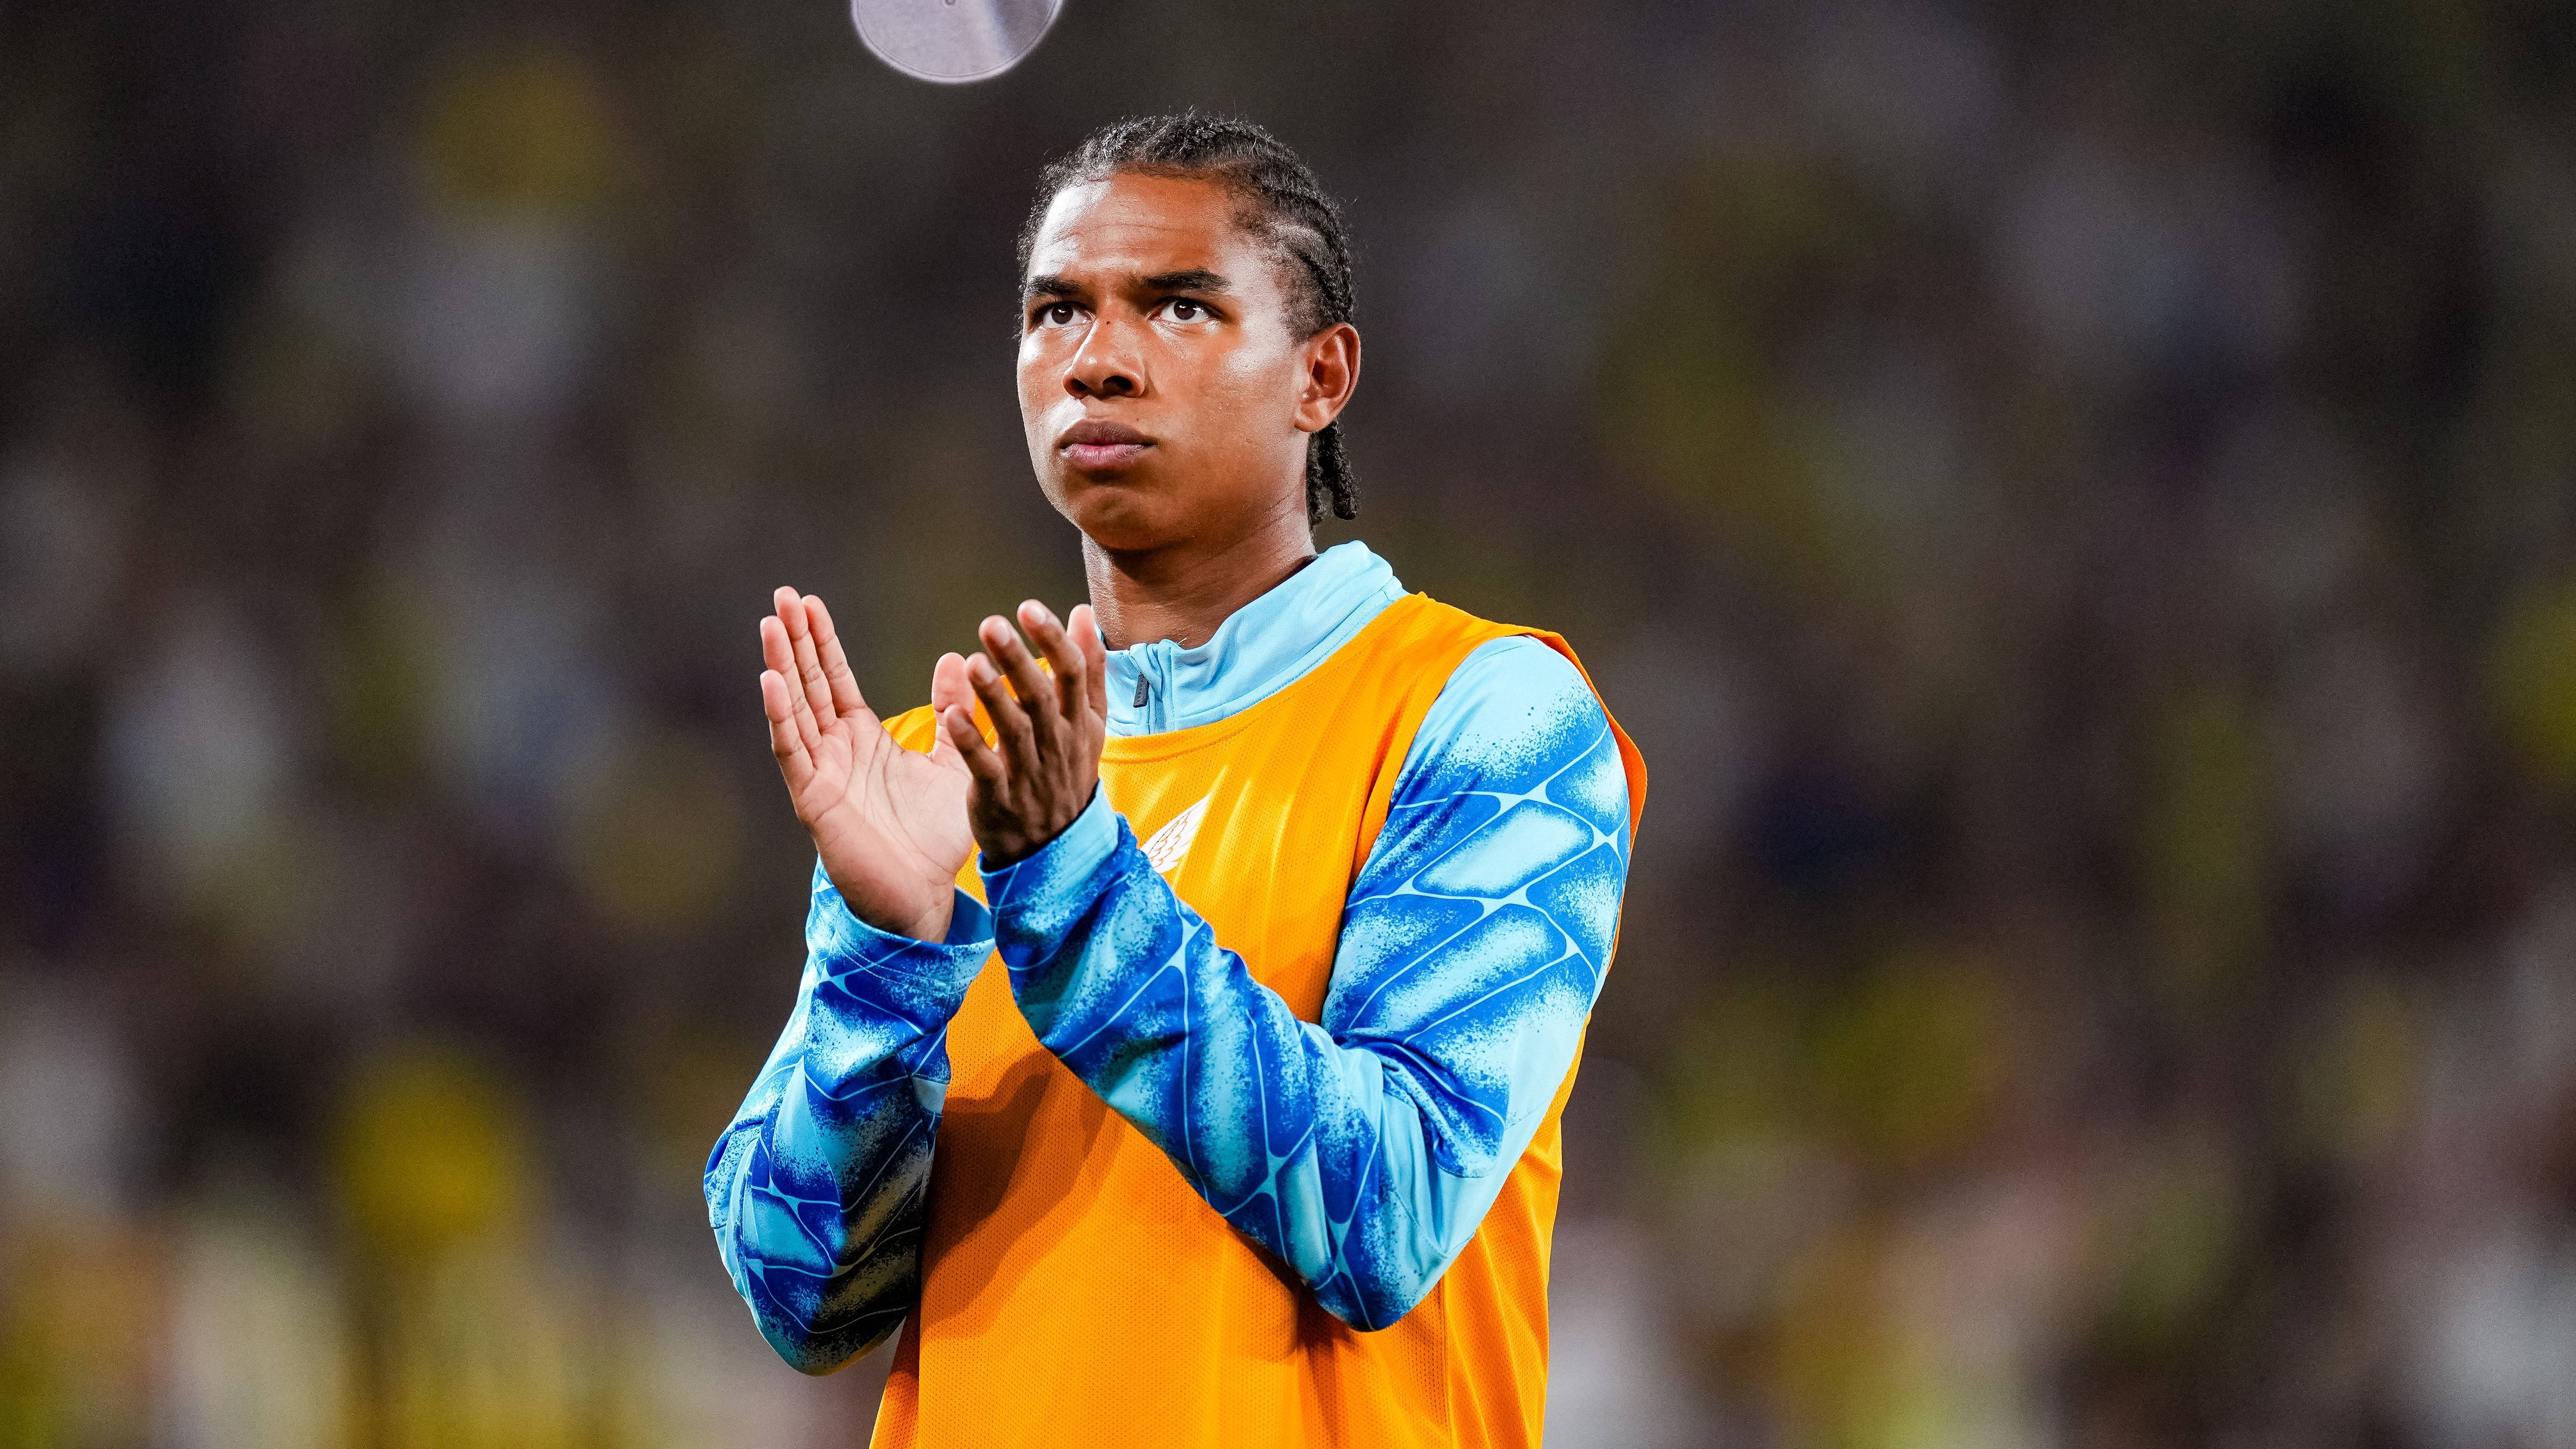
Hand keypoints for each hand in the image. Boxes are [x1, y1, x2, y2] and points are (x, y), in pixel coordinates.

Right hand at [759, 588, 973, 940]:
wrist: (925, 894)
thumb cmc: (934, 837)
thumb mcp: (952, 760)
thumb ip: (952, 713)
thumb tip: (957, 658)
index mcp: (862, 738)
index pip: (835, 678)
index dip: (821, 641)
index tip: (807, 601)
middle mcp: (834, 750)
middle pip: (809, 683)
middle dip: (794, 640)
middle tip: (780, 594)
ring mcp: (819, 772)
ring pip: (794, 708)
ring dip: (781, 665)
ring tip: (769, 623)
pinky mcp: (812, 797)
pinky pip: (792, 750)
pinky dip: (780, 715)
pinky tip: (770, 680)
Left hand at [935, 600, 1108, 866]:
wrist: (1055, 849)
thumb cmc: (1066, 774)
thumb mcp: (1089, 723)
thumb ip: (1087, 669)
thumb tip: (1082, 613)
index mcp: (1080, 722)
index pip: (1072, 674)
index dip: (1052, 639)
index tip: (1029, 608)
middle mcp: (1058, 744)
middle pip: (1040, 695)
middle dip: (1018, 658)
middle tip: (993, 624)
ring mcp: (1030, 772)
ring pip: (1015, 730)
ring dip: (994, 696)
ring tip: (974, 663)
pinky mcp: (1000, 798)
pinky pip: (987, 769)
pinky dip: (972, 742)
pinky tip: (954, 715)